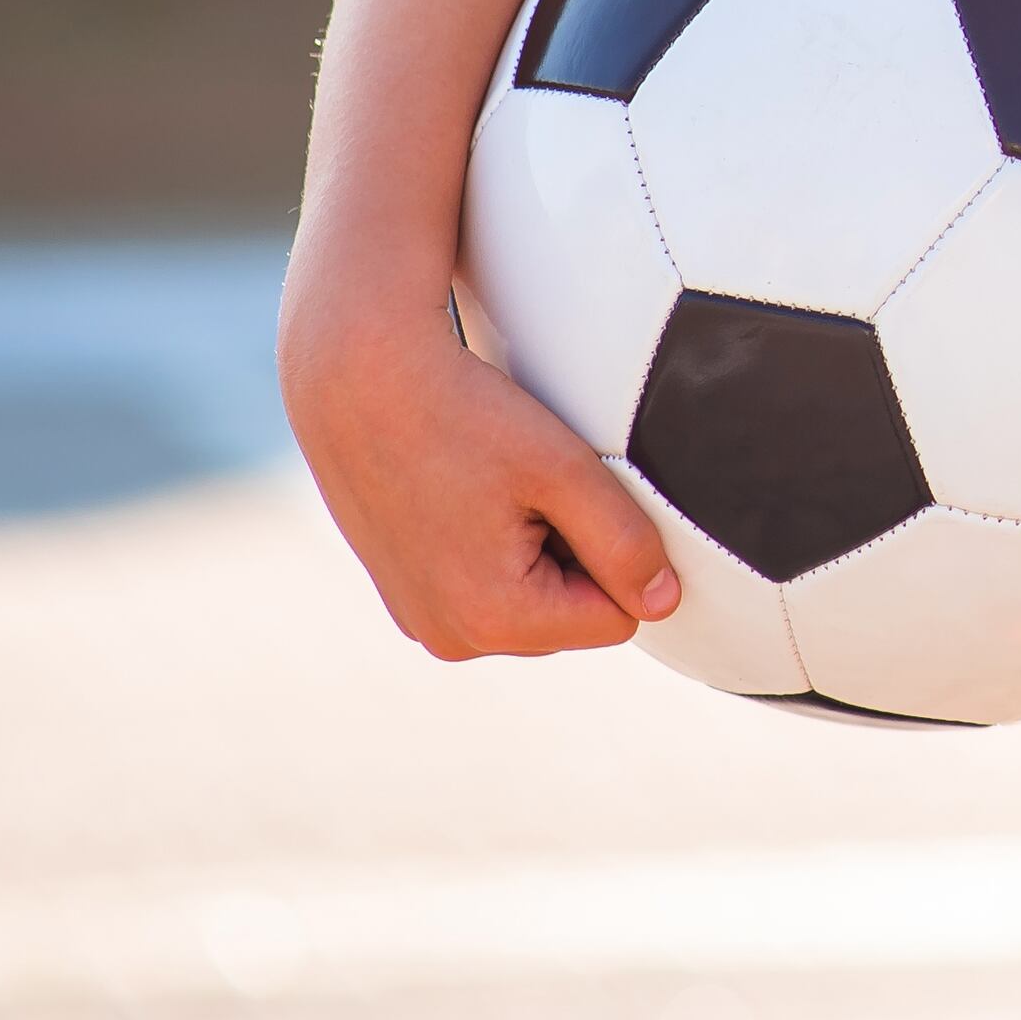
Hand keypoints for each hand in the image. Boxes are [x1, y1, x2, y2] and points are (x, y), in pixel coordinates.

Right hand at [284, 300, 677, 659]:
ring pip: (531, 603)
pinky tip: (467, 495)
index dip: (618, 554)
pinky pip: (485, 589)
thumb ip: (625, 544)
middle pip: (571, 615)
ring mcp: (419, 621)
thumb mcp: (565, 471)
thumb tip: (664, 603)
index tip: (574, 495)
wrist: (357, 380)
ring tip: (497, 489)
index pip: (616, 618)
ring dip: (537, 551)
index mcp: (494, 620)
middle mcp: (450, 639)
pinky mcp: (402, 596)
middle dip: (574, 556)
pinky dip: (493, 549)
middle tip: (531, 488)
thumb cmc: (463, 415)